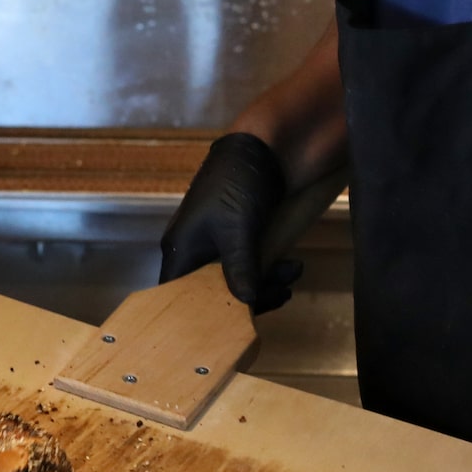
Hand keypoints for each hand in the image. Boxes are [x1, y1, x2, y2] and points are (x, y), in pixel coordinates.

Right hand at [159, 132, 302, 312]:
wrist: (264, 149)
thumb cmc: (237, 184)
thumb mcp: (237, 228)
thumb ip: (240, 267)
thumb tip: (245, 303)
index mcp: (181, 249)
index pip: (177, 294)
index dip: (198, 314)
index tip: (230, 322)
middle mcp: (195, 251)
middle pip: (214, 293)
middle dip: (250, 296)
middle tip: (280, 294)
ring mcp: (218, 246)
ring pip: (238, 281)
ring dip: (268, 283)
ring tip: (293, 272)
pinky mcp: (240, 241)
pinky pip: (251, 268)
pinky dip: (271, 271)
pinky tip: (292, 266)